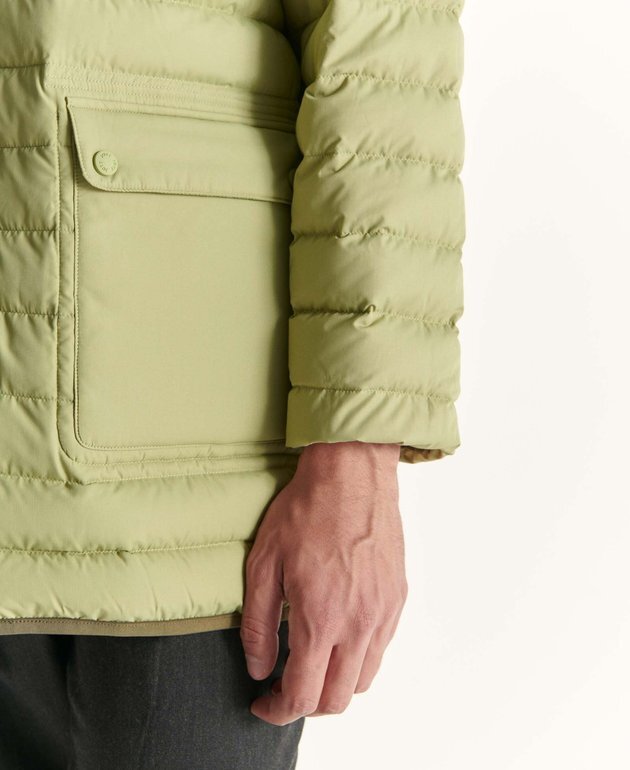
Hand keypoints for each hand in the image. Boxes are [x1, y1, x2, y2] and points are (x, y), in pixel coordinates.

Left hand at [240, 440, 407, 724]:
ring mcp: (384, 611)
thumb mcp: (264, 564)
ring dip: (335, 684)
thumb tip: (259, 668)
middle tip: (285, 687)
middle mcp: (359, 623)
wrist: (352, 472)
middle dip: (307, 704)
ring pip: (364, 679)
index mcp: (322, 618)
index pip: (302, 695)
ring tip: (313, 662)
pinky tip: (339, 634)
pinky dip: (359, 658)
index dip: (278, 709)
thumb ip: (259, 624)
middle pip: (338, 699)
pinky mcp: (397, 597)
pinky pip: (382, 648)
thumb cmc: (305, 511)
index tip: (263, 704)